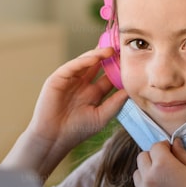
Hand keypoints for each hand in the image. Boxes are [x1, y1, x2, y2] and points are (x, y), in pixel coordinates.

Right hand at [2, 48, 126, 175]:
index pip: (107, 77)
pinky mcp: (58, 79)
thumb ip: (115, 103)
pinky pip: (72, 66)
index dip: (117, 69)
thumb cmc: (77, 130)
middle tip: (121, 48)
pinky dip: (83, 61)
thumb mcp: (101, 116)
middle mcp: (82, 84)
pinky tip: (94, 57)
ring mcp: (70, 80)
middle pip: (97, 66)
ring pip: (85, 63)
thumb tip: (130, 90)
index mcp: (93, 93)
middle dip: (108, 57)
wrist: (54, 138)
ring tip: (110, 50)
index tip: (130, 61)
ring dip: (97, 55)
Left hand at [129, 138, 185, 186]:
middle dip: (153, 157)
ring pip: (136, 174)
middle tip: (166, 164)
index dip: (165, 147)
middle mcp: (149, 177)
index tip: (171, 151)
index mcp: (163, 164)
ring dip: (146, 172)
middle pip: (142, 158)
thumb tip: (174, 142)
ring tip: (160, 179)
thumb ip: (182, 153)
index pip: (156, 146)